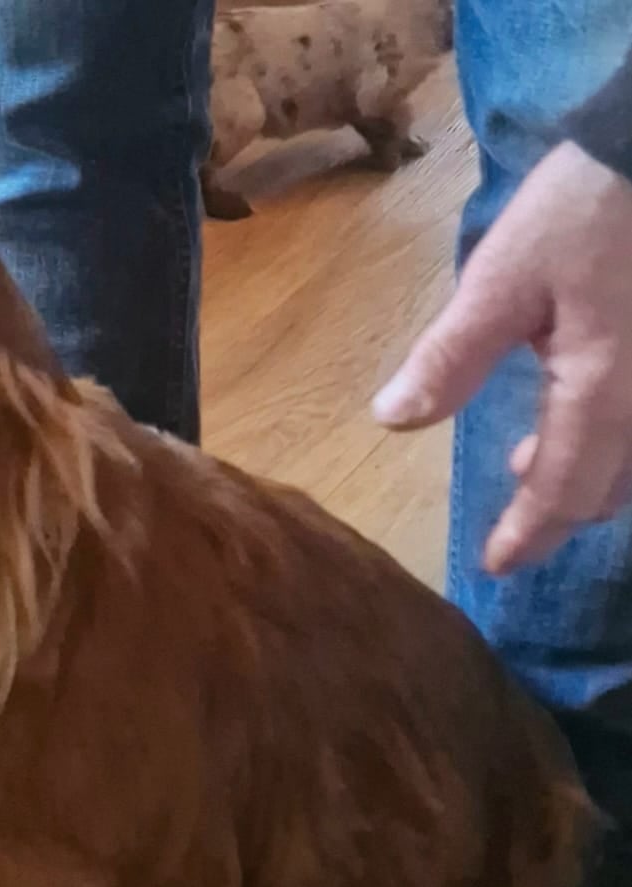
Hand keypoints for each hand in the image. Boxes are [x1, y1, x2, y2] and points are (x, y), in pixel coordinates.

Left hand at [373, 142, 631, 574]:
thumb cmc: (590, 206)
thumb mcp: (502, 278)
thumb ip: (450, 358)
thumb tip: (393, 421)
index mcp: (604, 393)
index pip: (563, 493)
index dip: (527, 536)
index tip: (496, 564)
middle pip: (610, 488)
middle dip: (560, 509)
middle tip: (513, 519)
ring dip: (588, 472)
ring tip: (531, 458)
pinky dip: (614, 433)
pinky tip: (581, 407)